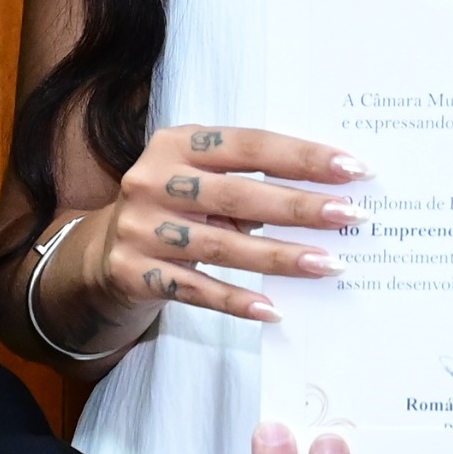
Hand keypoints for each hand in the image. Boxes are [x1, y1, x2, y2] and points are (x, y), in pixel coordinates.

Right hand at [42, 125, 368, 353]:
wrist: (99, 256)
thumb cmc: (173, 210)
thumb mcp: (197, 180)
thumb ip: (245, 179)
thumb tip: (327, 192)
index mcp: (176, 143)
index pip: (249, 146)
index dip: (303, 157)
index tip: (352, 169)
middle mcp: (152, 180)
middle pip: (239, 195)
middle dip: (301, 207)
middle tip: (351, 215)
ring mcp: (139, 228)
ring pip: (223, 246)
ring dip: (281, 257)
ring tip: (328, 264)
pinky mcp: (133, 273)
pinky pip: (196, 290)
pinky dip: (236, 300)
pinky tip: (273, 310)